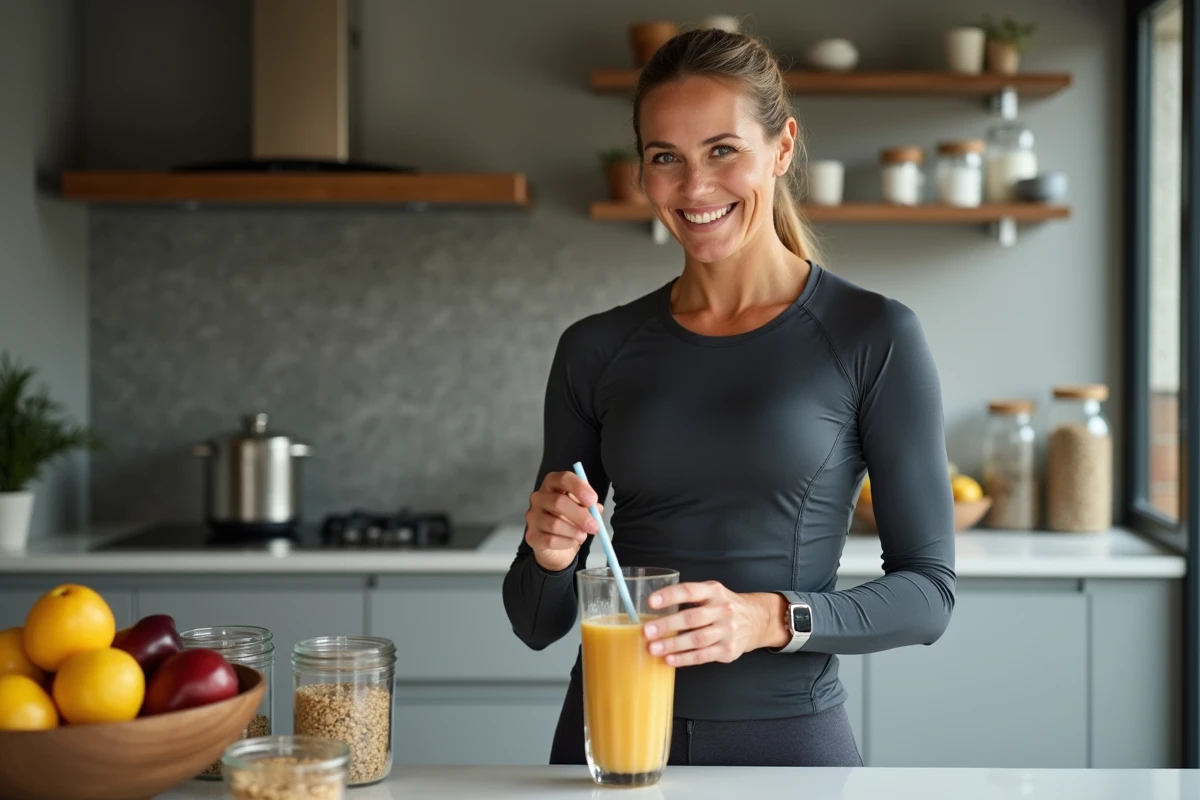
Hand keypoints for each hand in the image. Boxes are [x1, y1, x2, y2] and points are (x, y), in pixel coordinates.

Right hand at [523, 471, 603, 572]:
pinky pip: (550, 540)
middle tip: (594, 526)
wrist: (557, 546)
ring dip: (574, 532)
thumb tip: (596, 509)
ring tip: (583, 536)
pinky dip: (566, 543)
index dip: (579, 488)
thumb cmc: (570, 520)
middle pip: (558, 502)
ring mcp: (533, 516)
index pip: (563, 478)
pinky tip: (571, 542)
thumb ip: (590, 507)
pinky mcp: (532, 536)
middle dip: (580, 515)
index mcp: (553, 485)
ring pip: (554, 524)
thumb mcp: (583, 509)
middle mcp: (539, 497)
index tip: (592, 500)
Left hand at [642, 581, 788, 666]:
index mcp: (714, 591)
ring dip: (673, 645)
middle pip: (692, 618)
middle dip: (667, 625)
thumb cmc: (724, 606)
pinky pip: (703, 656)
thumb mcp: (711, 593)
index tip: (651, 602)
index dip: (669, 596)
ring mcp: (727, 631)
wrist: (756, 620)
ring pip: (696, 639)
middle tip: (647, 631)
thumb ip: (689, 598)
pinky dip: (684, 659)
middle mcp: (722, 610)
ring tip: (654, 648)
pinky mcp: (728, 650)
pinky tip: (670, 659)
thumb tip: (655, 610)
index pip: (689, 591)